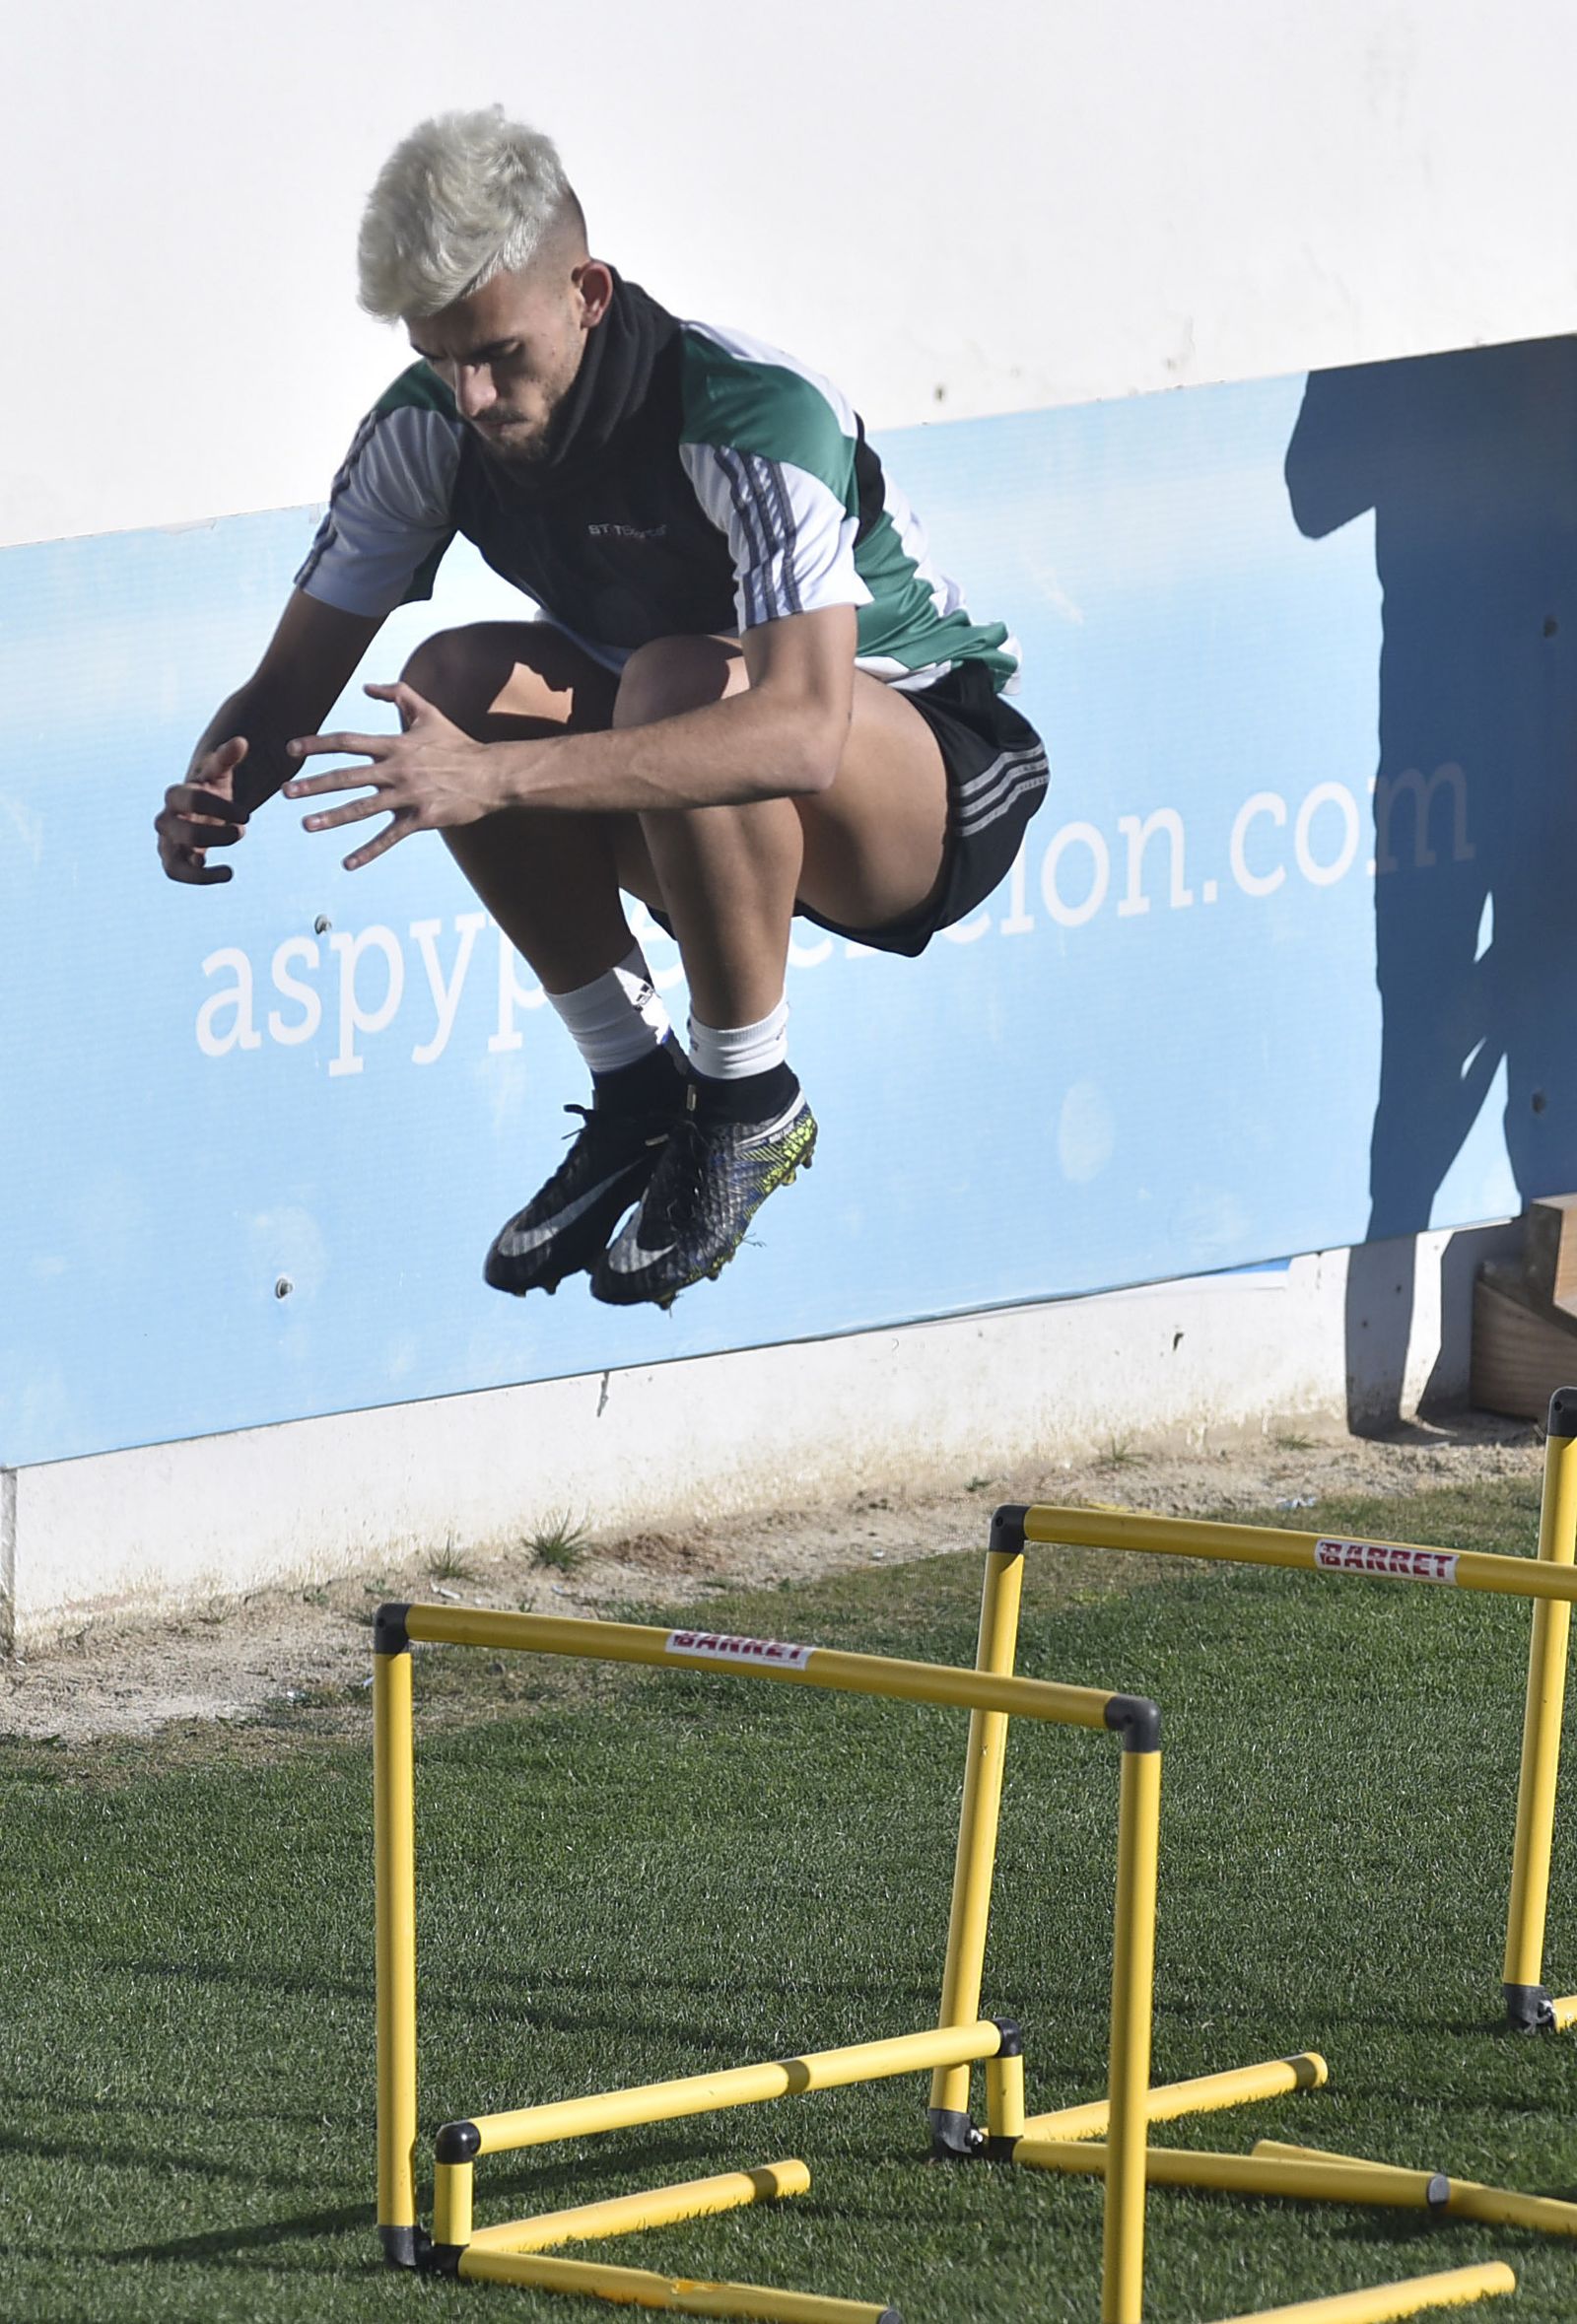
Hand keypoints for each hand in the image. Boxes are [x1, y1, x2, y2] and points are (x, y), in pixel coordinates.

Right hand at [156, 737, 249, 883]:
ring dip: (203, 864)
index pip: (191, 800)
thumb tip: (241, 742)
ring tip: (230, 865)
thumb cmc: (211, 790)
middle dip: (216, 835)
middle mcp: (166, 820)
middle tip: (242, 832)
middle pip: (183, 832)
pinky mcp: (173, 860)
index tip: (246, 815)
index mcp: (176, 795)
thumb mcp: (219, 774)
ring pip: (173, 860)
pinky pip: (177, 874)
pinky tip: (228, 873)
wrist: (202, 809)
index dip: (220, 807)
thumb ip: (226, 759)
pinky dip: (200, 878)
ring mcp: (168, 842)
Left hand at [283, 681, 498, 869]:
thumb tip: (368, 686)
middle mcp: (397, 769)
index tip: (290, 749)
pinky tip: (348, 863)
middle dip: (314, 784)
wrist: (491, 774)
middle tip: (285, 792)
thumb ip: (399, 694)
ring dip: (332, 817)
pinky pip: (390, 837)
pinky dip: (368, 851)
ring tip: (306, 825)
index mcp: (395, 744)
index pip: (347, 741)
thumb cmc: (457, 743)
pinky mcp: (421, 818)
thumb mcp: (429, 712)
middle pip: (347, 776)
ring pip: (363, 807)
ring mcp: (409, 795)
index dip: (317, 744)